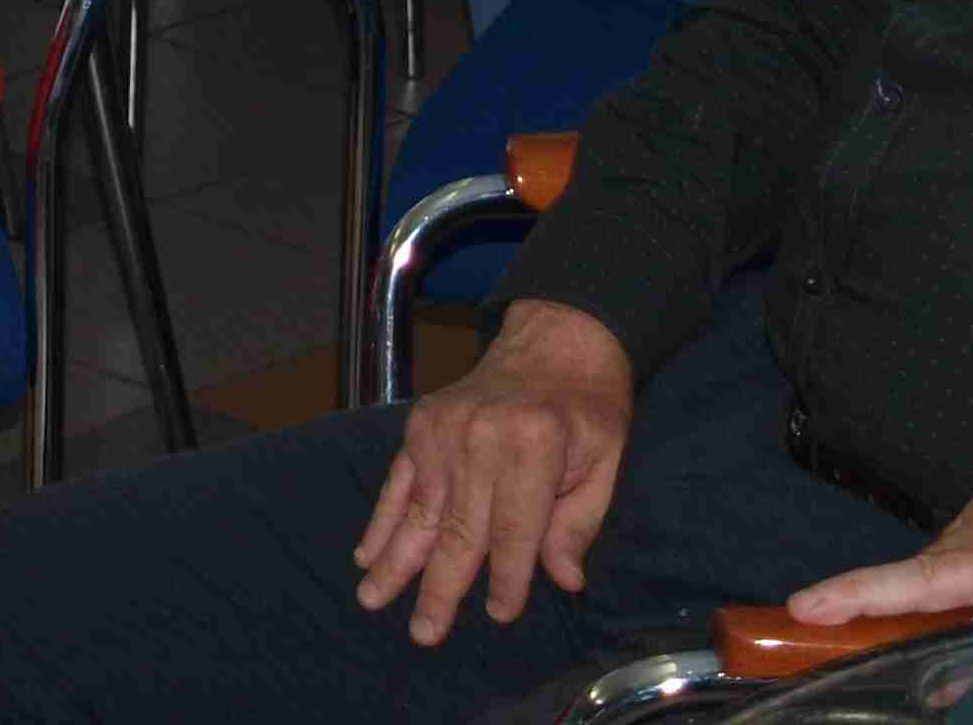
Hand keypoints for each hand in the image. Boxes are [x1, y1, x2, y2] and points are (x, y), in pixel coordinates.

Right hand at [349, 301, 633, 647]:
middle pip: (459, 529)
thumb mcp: (605, 462)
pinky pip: (398, 480)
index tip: (499, 614)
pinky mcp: (421, 424)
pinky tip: (367, 553)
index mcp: (534, 447)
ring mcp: (444, 430)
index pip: (514, 531)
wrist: (555, 337)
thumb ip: (579, 522)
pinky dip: (382, 518)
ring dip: (396, 561)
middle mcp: (481, 439)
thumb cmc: (587, 407)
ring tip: (372, 600)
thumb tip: (564, 580)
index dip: (508, 578)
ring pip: (419, 511)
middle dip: (440, 587)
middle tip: (424, 634)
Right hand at [785, 462, 972, 627]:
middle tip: (820, 609)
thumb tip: (955, 678)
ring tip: (960, 603)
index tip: (811, 609)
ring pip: (948, 551)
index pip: (932, 596)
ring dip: (942, 580)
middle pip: (925, 573)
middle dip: (873, 594)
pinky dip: (971, 553)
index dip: (863, 602)